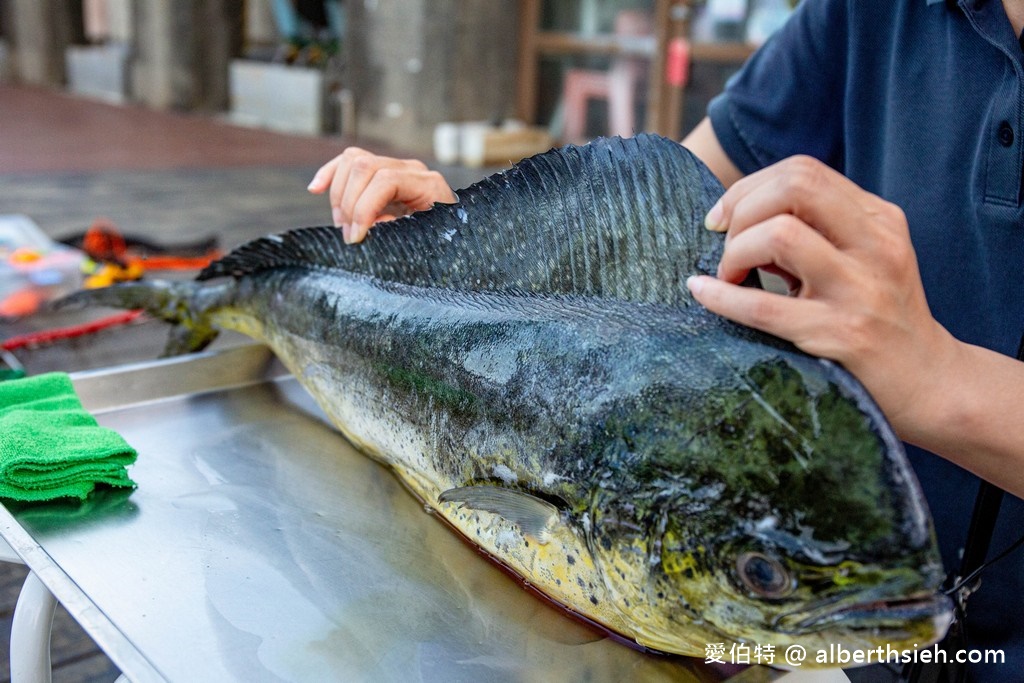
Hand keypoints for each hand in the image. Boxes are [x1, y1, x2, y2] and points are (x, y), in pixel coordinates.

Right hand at [307, 147, 456, 242]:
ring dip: (339, 194)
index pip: (385, 180)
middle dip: (350, 203)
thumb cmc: (443, 244)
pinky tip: (315, 189)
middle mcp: (412, 170)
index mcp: (428, 184)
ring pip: (353, 161)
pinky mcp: (381, 173)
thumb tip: (369, 224)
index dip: (364, 208)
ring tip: (342, 224)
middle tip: (349, 235)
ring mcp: (396, 167)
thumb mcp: (427, 242)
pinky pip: (349, 163)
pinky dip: (330, 175)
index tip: (356, 237)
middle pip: (365, 167)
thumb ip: (399, 232)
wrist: (455, 239)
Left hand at [685, 156, 959, 435]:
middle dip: (742, 209)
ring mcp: (861, 288)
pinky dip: (720, 296)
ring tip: (730, 276)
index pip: (803, 172)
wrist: (931, 383)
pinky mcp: (843, 334)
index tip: (724, 217)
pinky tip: (702, 292)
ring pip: (780, 234)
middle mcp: (876, 245)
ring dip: (736, 251)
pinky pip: (764, 306)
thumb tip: (737, 217)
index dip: (750, 188)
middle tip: (724, 245)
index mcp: (879, 220)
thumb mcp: (864, 261)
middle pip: (795, 186)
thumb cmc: (881, 320)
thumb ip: (817, 232)